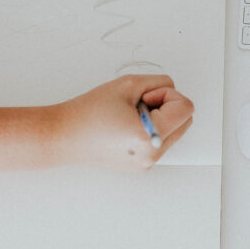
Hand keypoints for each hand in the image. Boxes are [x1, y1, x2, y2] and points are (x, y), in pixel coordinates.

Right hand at [54, 74, 193, 171]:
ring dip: (159, 118)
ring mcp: (147, 163)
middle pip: (184, 121)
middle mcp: (152, 155)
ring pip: (173, 131)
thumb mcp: (128, 84)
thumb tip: (172, 92)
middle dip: (167, 106)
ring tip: (129, 117)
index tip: (144, 97)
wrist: (64, 136)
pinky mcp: (141, 165)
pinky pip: (160, 142)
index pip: (185, 108)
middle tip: (138, 105)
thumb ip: (159, 82)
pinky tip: (126, 128)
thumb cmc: (89, 111)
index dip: (167, 95)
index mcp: (150, 137)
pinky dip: (150, 130)